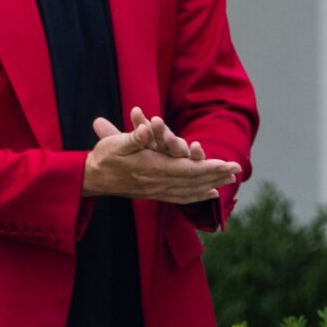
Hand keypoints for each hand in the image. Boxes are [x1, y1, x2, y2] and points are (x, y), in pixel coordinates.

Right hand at [84, 114, 240, 203]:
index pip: (188, 170)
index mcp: (152, 168)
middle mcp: (158, 182)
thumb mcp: (115, 143)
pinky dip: (196, 196)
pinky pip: (180, 198)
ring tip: (228, 181)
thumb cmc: (103, 157)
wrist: (90, 179)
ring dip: (210, 185)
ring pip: (189, 191)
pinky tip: (208, 194)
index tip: (227, 163)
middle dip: (216, 176)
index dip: (210, 167)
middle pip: (194, 181)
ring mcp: (156, 191)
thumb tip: (147, 128)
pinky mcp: (154, 194)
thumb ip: (133, 136)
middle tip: (236, 170)